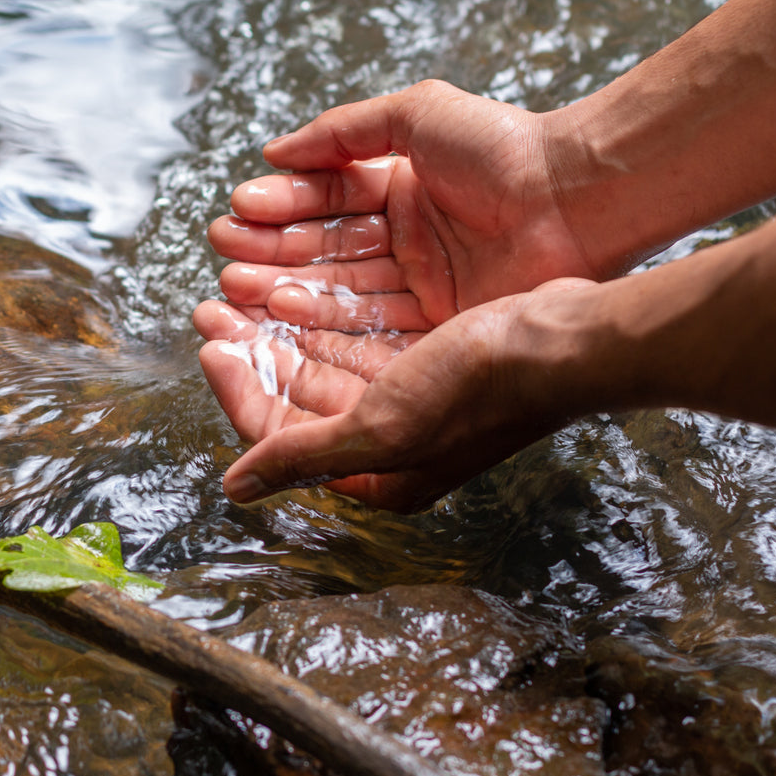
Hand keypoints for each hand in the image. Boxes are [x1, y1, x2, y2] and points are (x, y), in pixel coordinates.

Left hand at [194, 279, 595, 512]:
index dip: (237, 390)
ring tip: (243, 289)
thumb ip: (303, 455)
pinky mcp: (426, 361)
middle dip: (252, 353)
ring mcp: (409, 401)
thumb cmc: (482, 388)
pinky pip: (355, 340)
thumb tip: (234, 489)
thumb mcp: (383, 426)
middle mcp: (388, 444)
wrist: (566, 340)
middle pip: (295, 398)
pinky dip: (323, 318)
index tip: (209, 343)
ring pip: (322, 364)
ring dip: (281, 330)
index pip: (279, 437)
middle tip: (214, 307)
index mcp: (376, 475)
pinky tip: (298, 287)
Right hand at [208, 81, 601, 330]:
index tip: (237, 212)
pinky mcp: (438, 325)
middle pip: (325, 251)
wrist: (577, 197)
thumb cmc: (505, 147)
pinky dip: (325, 321)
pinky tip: (283, 312)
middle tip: (225, 257)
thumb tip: (274, 150)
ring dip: (286, 287)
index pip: (327, 202)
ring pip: (340, 290)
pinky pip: (371, 324)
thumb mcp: (416, 116)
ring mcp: (422, 287)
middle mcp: (408, 242)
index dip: (281, 207)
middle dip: (272, 252)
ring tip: (239, 284)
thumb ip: (342, 132)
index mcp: (402, 191)